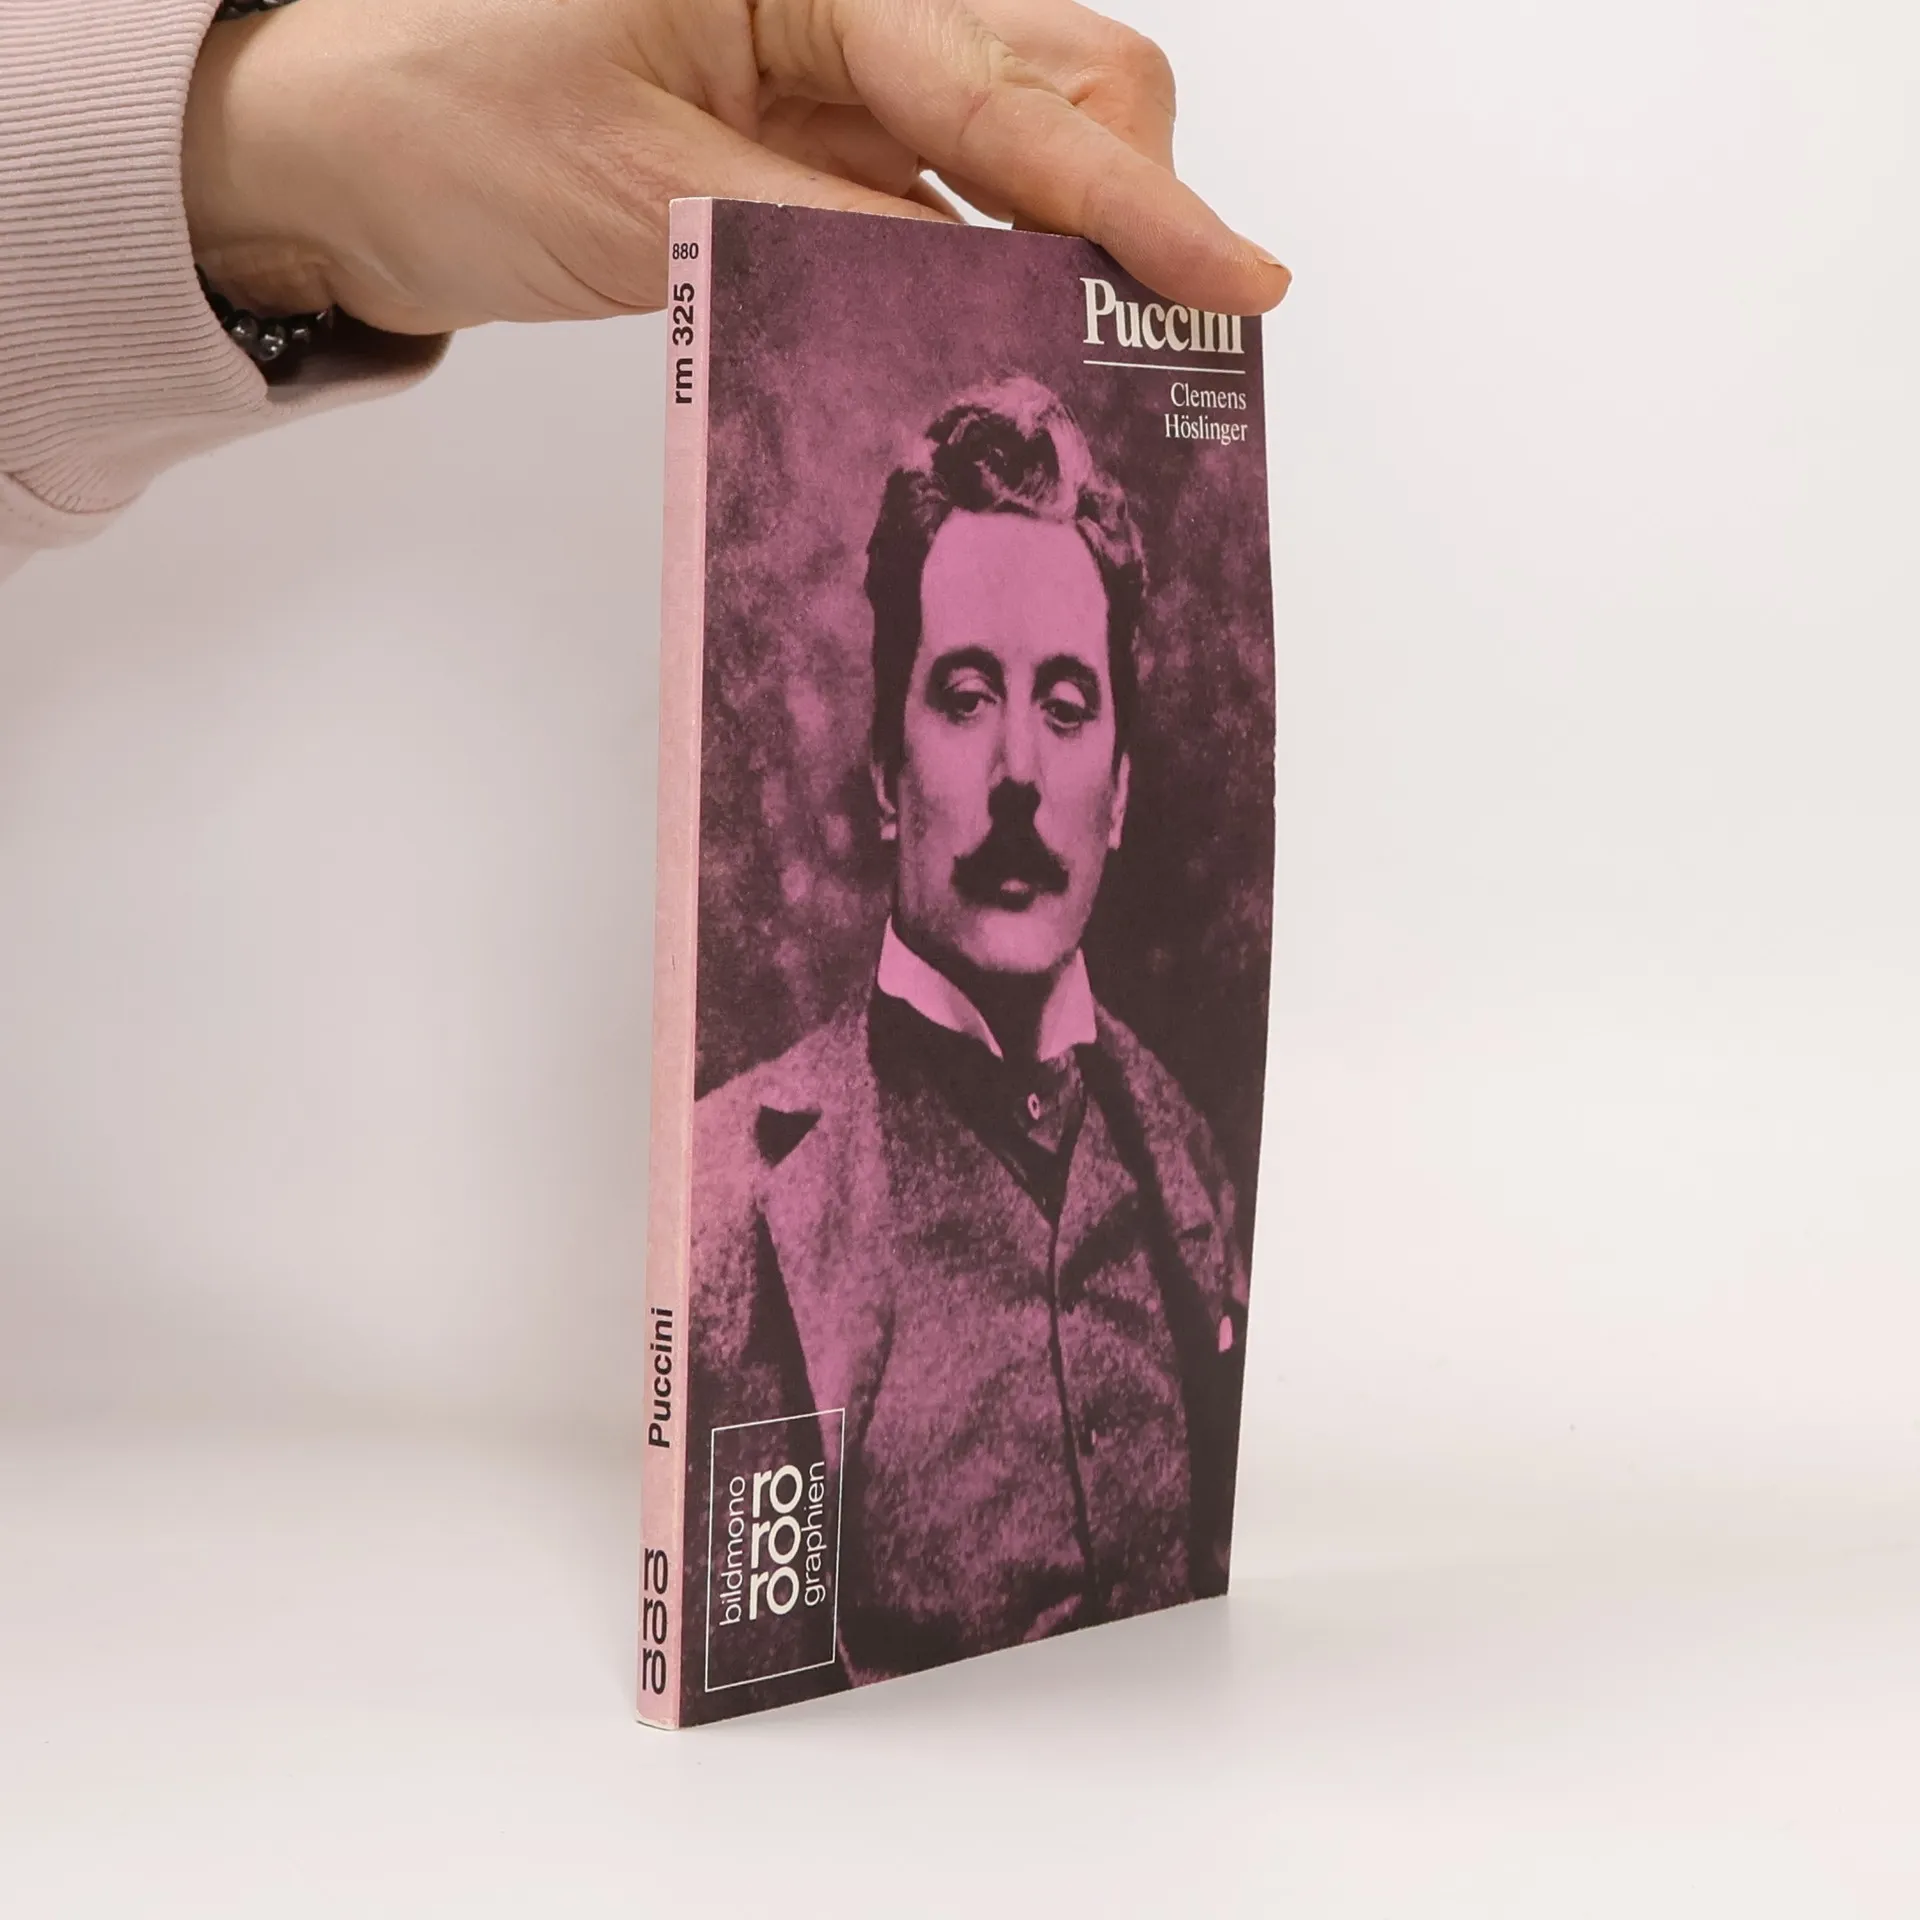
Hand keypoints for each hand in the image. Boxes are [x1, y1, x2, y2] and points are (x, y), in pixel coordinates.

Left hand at [181, 0, 1287, 332]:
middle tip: (1170, 331)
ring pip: (1027, 141)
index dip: (1131, 201)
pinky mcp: (821, 147)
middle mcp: (843, 4)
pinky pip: (952, 205)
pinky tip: (1019, 338)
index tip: (1236, 281)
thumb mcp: (648, 195)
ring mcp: (839, 77)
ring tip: (1114, 357)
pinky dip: (998, 272)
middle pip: (1065, 78)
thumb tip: (987, 293)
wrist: (343, 157)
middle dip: (1131, 198)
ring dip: (1078, 244)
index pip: (1008, 89)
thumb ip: (832, 236)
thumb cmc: (443, 126)